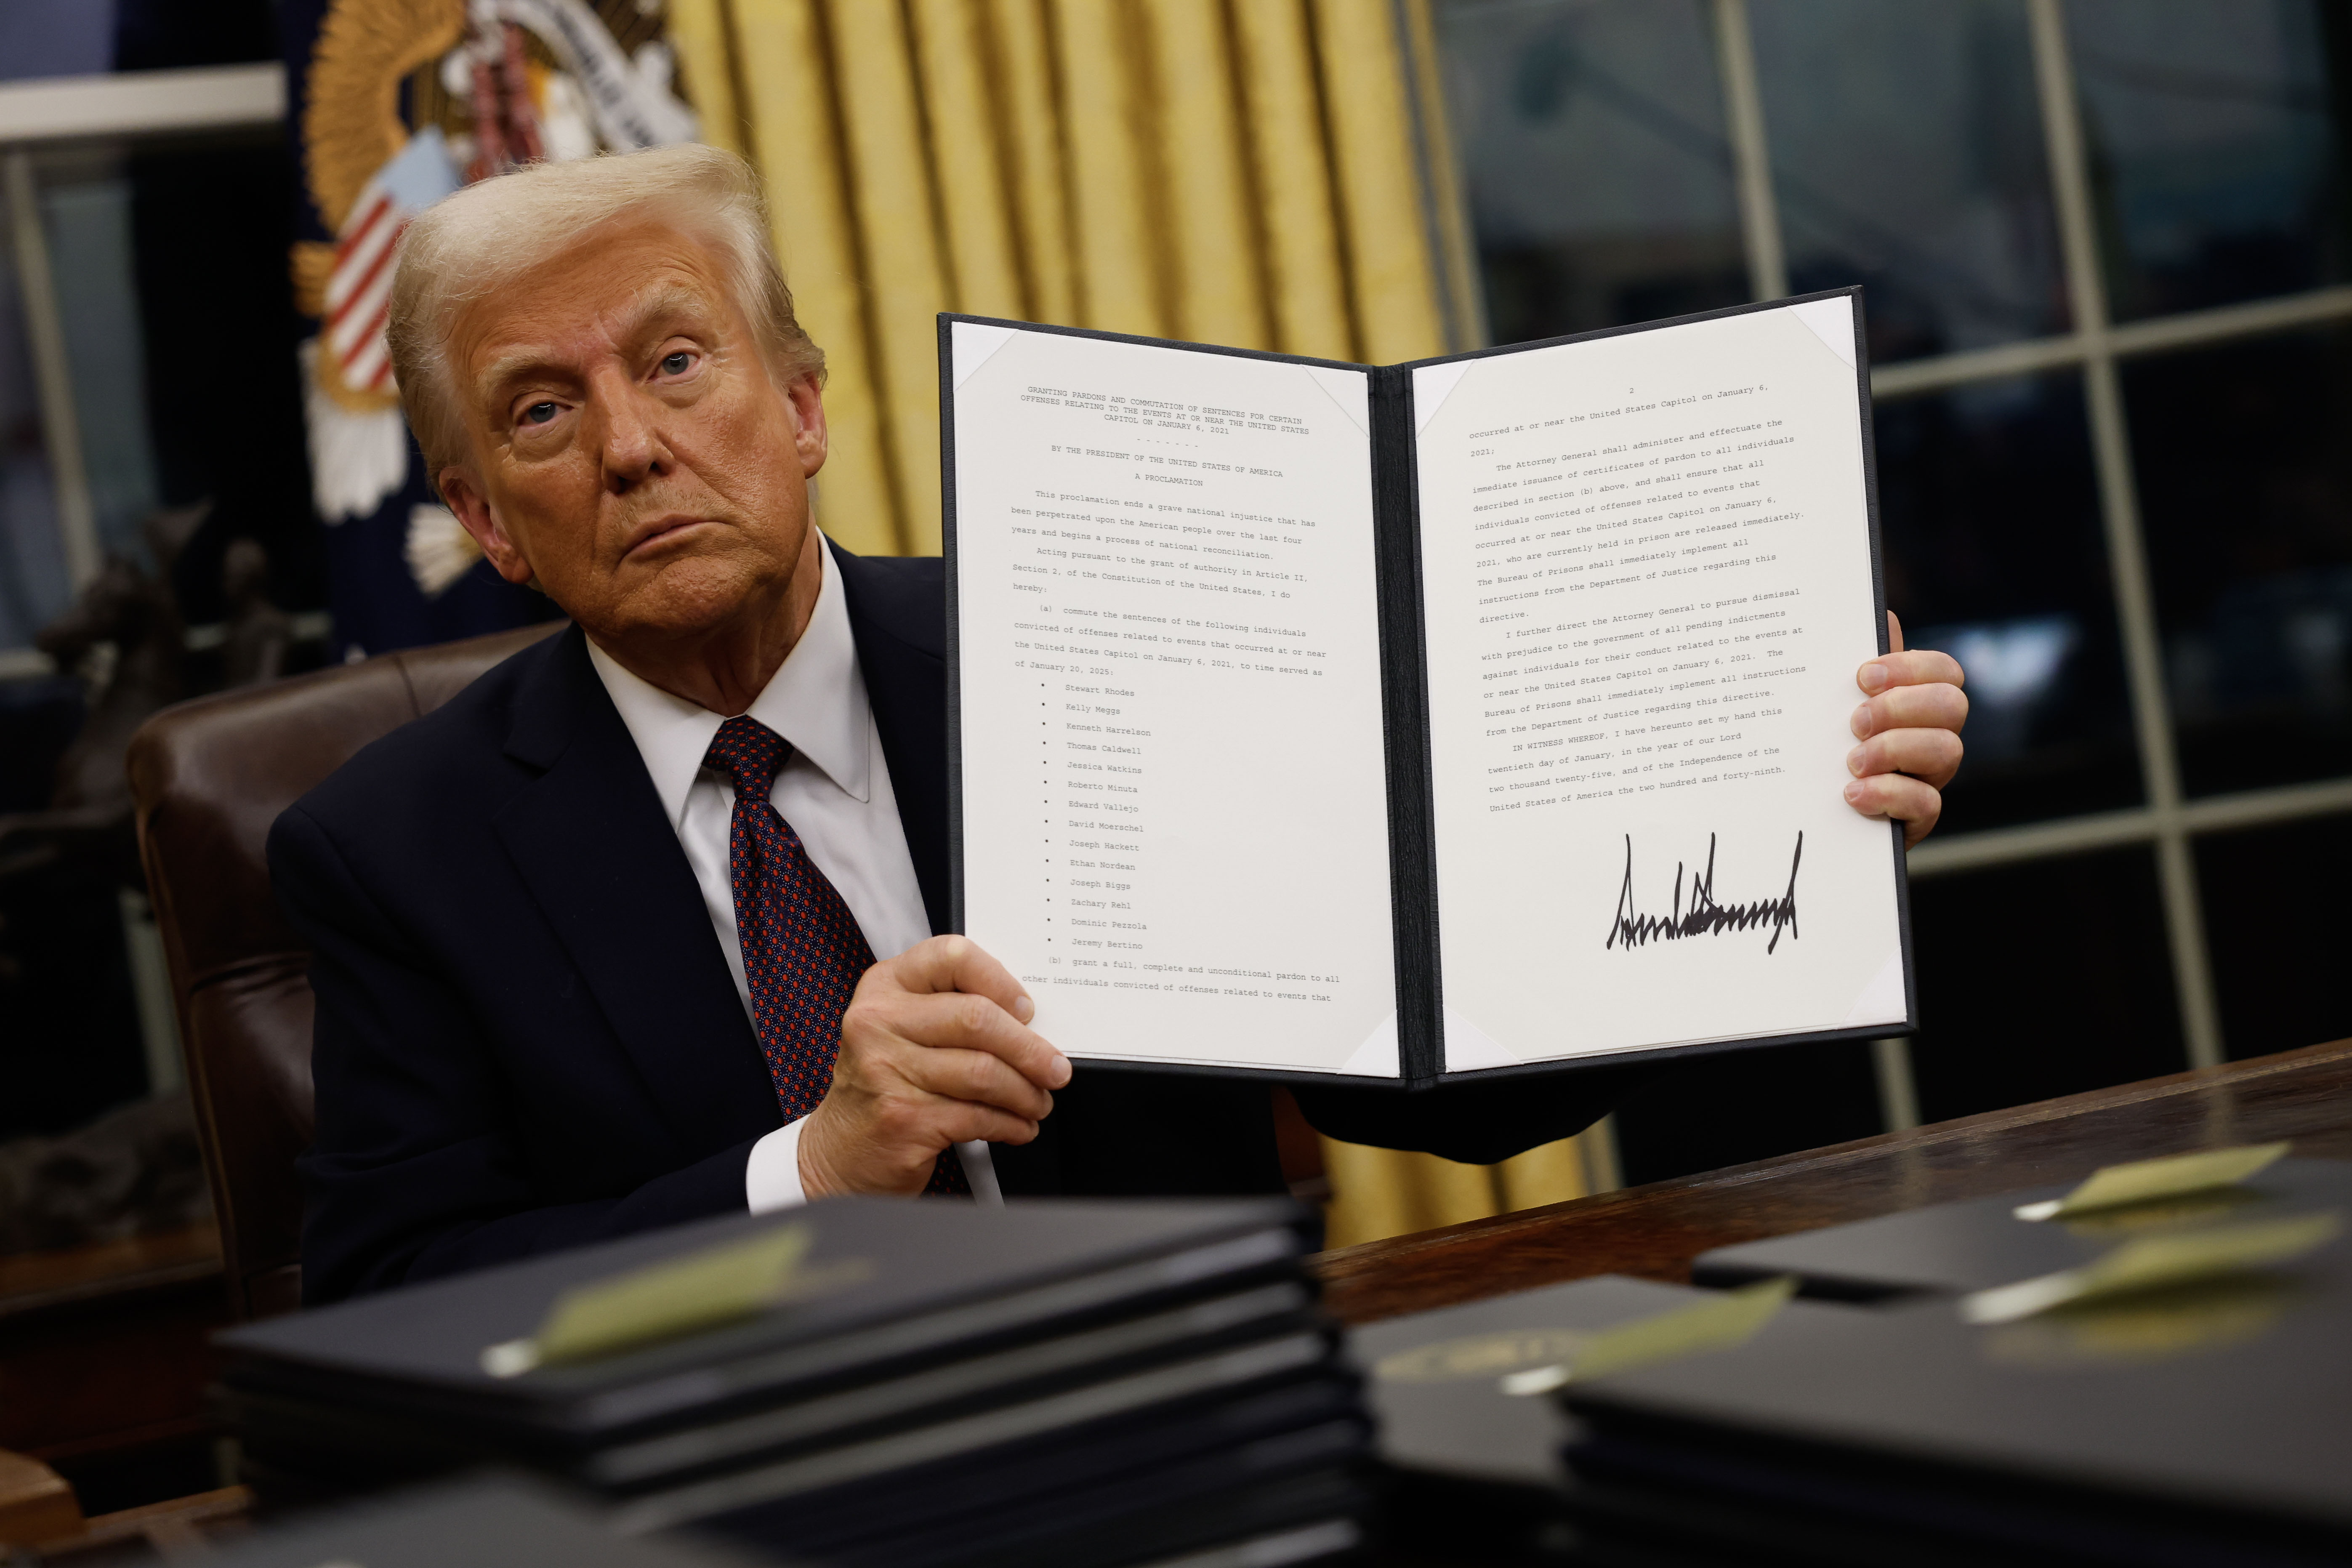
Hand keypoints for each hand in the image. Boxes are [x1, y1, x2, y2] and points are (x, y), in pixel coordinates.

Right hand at [796, 936, 1069, 1197]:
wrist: (839, 1152)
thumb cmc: (884, 1085)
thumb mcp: (902, 1031)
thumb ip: (950, 1011)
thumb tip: (1028, 1021)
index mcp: (884, 987)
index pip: (952, 957)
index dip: (1000, 981)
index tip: (1028, 1010)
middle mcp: (878, 1022)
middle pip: (977, 1019)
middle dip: (1030, 1049)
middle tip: (1055, 1069)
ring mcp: (886, 1071)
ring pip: (983, 1072)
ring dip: (1025, 1093)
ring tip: (1038, 1102)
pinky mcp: (903, 1118)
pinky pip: (977, 1116)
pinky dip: (1010, 1124)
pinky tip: (1018, 1127)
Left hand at [1845, 612, 1965, 848]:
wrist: (1806, 814)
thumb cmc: (1823, 749)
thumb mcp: (1832, 706)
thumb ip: (1858, 668)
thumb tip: (1884, 615)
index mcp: (1916, 703)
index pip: (1944, 671)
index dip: (1910, 668)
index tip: (1863, 677)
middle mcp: (1932, 736)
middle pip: (1953, 706)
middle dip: (1902, 707)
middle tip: (1855, 721)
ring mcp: (1929, 777)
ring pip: (1947, 751)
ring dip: (1894, 750)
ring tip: (1851, 761)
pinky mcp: (1916, 818)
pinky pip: (1927, 803)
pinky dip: (1889, 793)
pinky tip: (1854, 793)